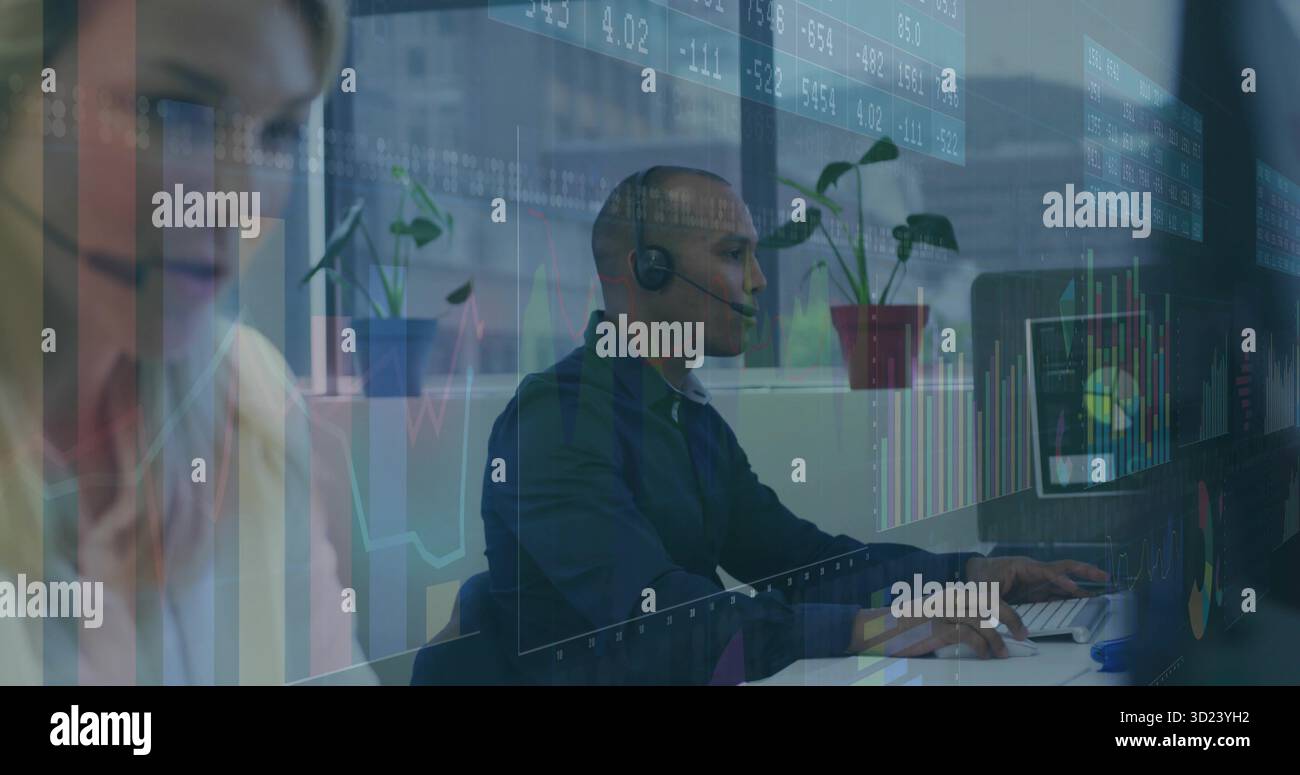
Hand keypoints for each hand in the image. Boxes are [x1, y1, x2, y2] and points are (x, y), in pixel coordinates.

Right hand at [847, 605, 1025, 659]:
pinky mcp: (935, 629)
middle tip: (1022, 633)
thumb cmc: (902, 626)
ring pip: (981, 619)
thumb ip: (953, 618)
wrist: (875, 629)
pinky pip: (967, 635)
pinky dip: (981, 646)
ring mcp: (941, 613)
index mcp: (947, 594)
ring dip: (998, 638)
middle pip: (988, 602)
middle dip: (1010, 617)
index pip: (984, 596)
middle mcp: (947, 599)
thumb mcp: (931, 617)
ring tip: (1004, 651)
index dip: (1005, 608)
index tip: (1017, 624)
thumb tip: (981, 630)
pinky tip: (984, 654)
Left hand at [964, 556, 1108, 603]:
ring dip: (1081, 588)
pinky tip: (1081, 602)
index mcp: (1024, 566)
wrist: (972, 576)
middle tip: (1105, 577)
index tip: (1073, 588)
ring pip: (1063, 583)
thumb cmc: (979, 579)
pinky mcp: (1036, 592)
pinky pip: (1056, 593)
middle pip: (1064, 569)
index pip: (1048, 571)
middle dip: (1085, 572)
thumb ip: (1005, 612)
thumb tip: (1022, 632)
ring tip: (1100, 593)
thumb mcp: (987, 596)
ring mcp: (1037, 582)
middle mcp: (1034, 572)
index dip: (1061, 580)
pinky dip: (1069, 597)